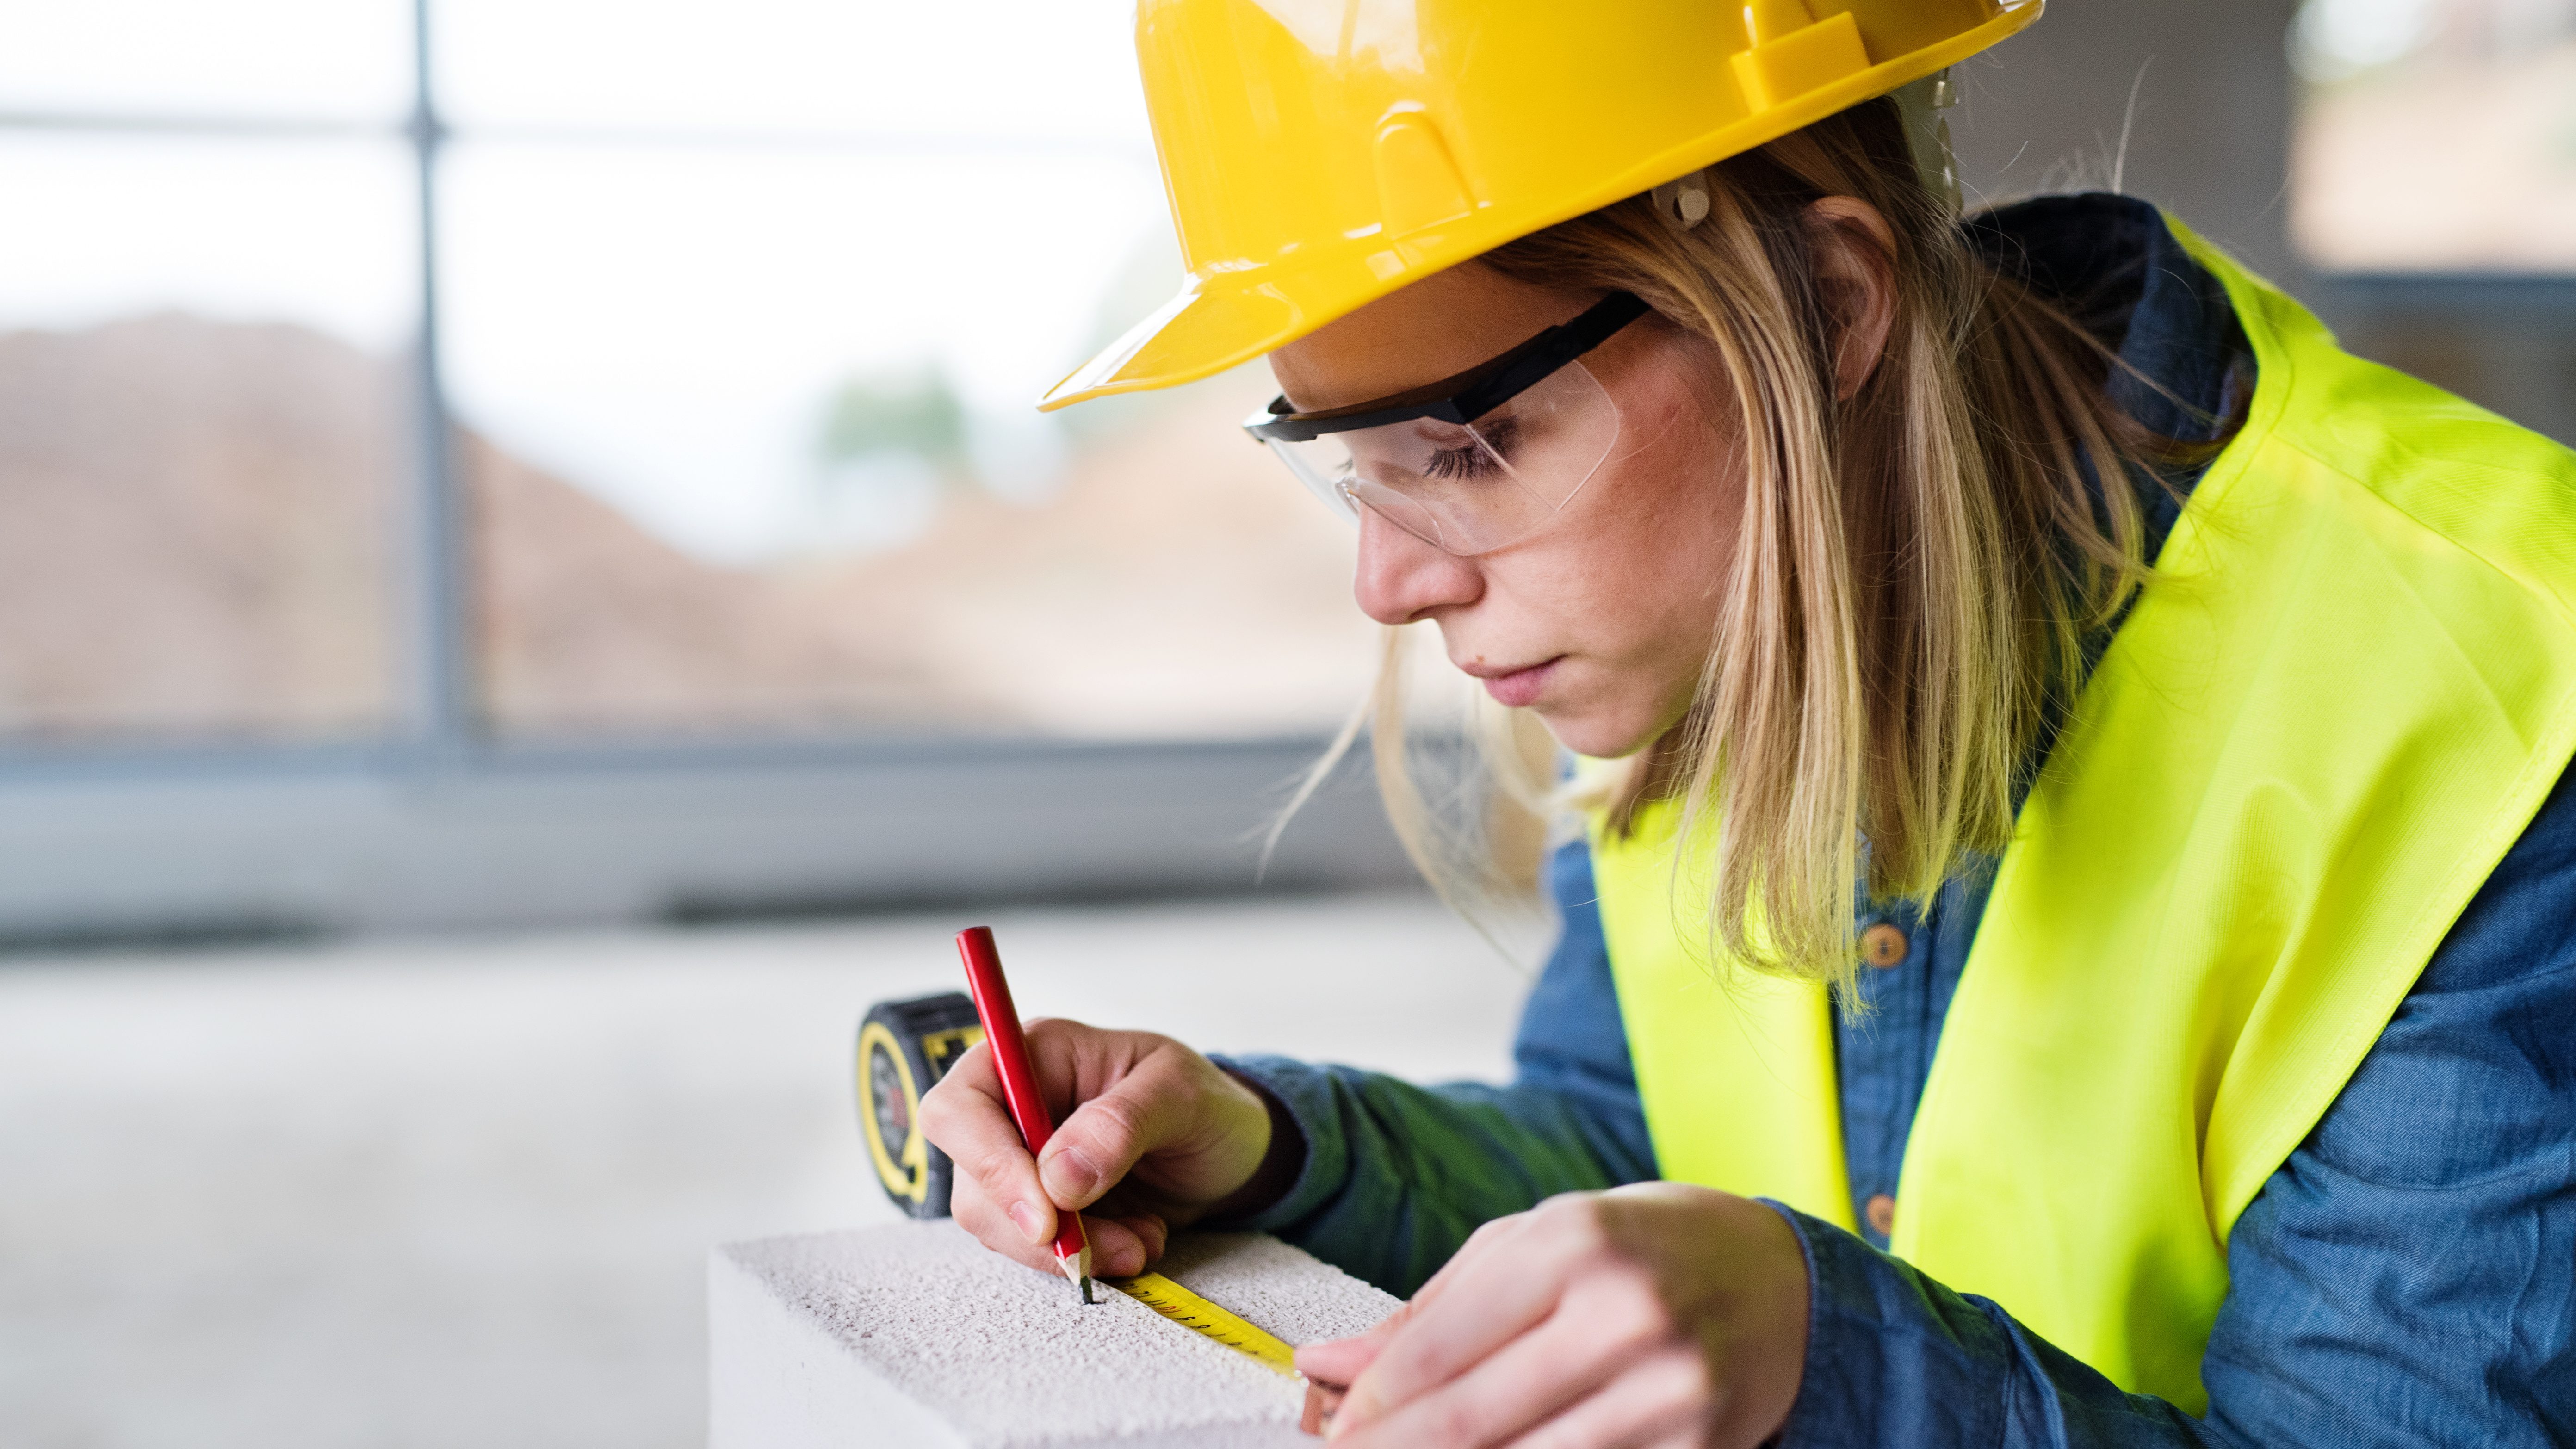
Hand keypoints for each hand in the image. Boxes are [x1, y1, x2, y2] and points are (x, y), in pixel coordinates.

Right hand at [918, 1018, 1291, 1278]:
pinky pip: (1034, 1250)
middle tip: (1118, 1246)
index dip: (988, 1163)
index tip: (1046, 1217)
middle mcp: (1015, 1107)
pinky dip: (1085, 1260)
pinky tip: (1137, 1241)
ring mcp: (1023, 1162)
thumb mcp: (1183, 1096)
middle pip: (973, 1178)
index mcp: (1037, 1055)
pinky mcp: (1042, 1209)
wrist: (1233, 1153)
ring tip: (1143, 1240)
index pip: (962, 1106)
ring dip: (1072, 1249)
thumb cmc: (1206, 1105)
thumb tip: (1058, 1176)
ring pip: (999, 1224)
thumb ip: (1122, 1123)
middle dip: (1041, 1227)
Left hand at [1295, 1183, 1808, 1447]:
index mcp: (1571, 1245)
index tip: (1332, 1432)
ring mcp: (1669, 1387)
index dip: (1371, 1406)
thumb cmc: (1635, 1252)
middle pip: (1471, 1419)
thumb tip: (1324, 1366)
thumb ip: (1428, 1312)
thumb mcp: (1531, 1247)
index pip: (1439, 1349)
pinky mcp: (1699, 1444)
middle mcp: (1623, 1313)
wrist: (1782, 1280)